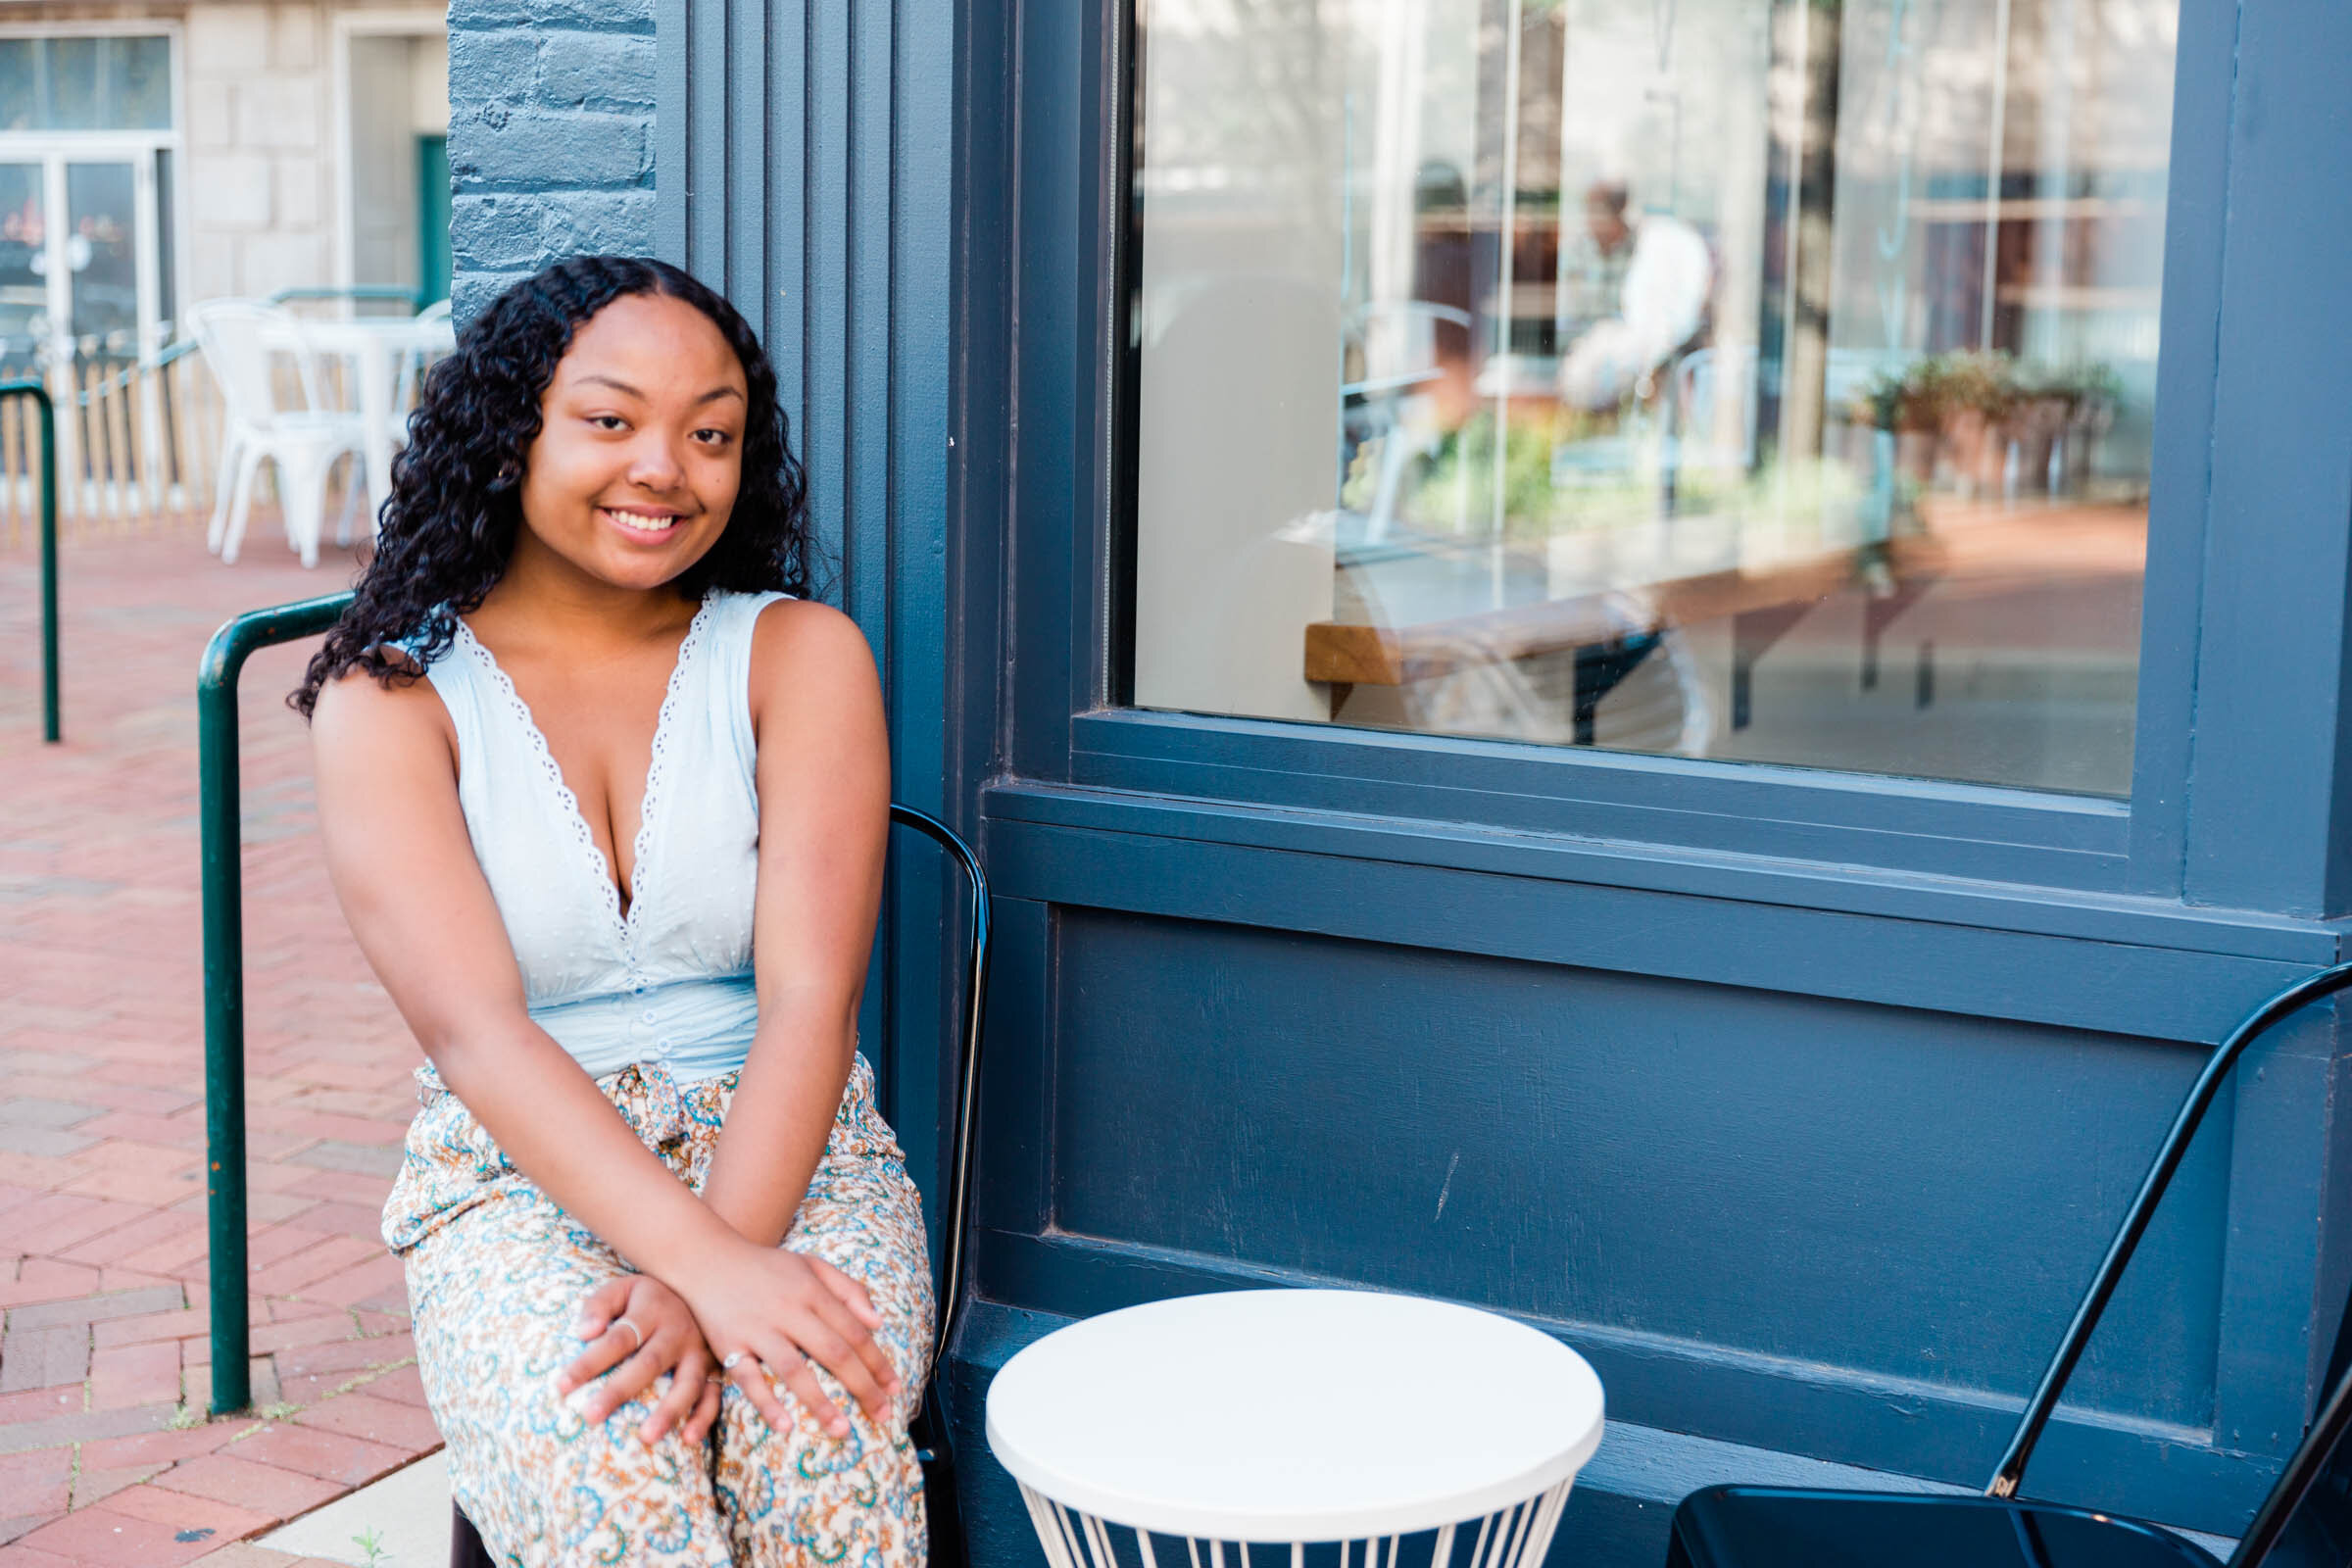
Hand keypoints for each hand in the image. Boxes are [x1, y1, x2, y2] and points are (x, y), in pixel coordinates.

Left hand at [557, 1273, 722, 1446]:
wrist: (703, 1285)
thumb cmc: (649, 1296)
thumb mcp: (623, 1288)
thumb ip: (599, 1305)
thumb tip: (584, 1333)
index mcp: (652, 1310)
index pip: (617, 1339)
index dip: (589, 1362)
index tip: (561, 1386)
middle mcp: (678, 1331)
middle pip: (649, 1363)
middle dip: (620, 1391)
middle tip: (591, 1416)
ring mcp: (699, 1351)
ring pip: (688, 1383)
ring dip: (669, 1410)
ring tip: (646, 1437)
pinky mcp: (715, 1367)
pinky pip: (714, 1394)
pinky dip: (704, 1418)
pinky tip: (688, 1439)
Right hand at [677, 1241, 901, 1439]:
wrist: (707, 1258)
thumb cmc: (767, 1267)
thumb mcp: (812, 1265)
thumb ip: (848, 1289)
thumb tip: (878, 1323)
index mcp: (812, 1291)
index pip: (854, 1331)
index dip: (877, 1362)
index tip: (894, 1388)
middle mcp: (788, 1309)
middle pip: (834, 1352)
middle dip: (863, 1386)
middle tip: (883, 1415)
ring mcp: (758, 1328)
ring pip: (795, 1369)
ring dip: (820, 1403)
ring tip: (843, 1430)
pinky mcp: (729, 1344)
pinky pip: (749, 1378)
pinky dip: (767, 1403)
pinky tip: (785, 1425)